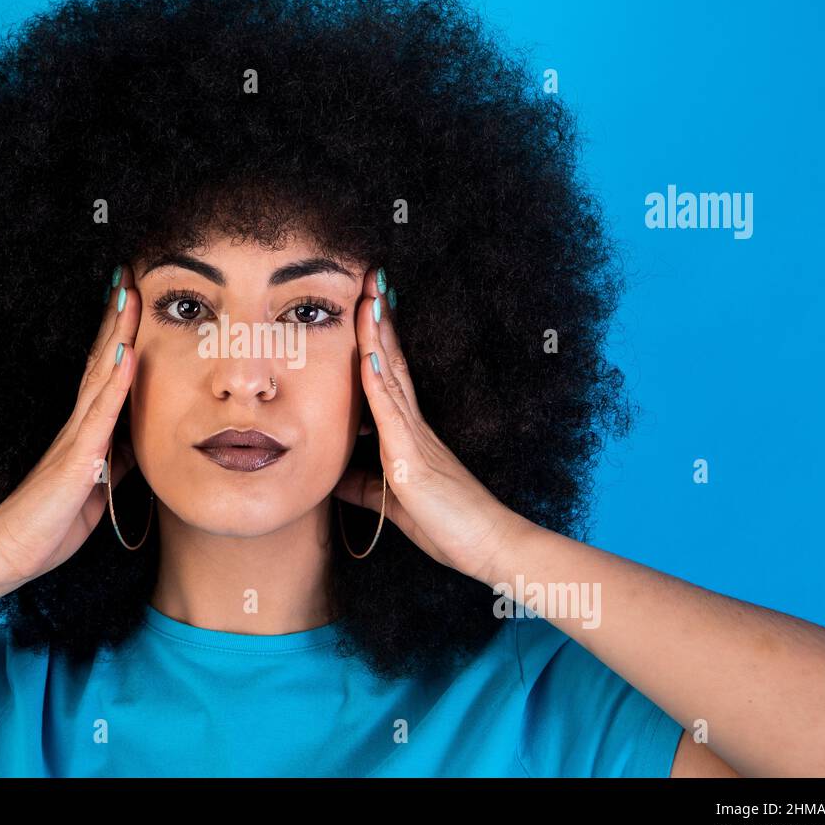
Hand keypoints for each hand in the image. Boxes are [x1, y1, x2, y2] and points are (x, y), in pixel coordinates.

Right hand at [0, 263, 141, 583]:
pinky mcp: (78, 458)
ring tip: (130, 294)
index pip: (104, 371)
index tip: (132, 297)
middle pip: (101, 358)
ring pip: (100, 373)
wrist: (14, 551)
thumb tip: (140, 440)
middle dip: (117, 317)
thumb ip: (117, 459)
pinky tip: (127, 354)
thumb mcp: (97, 486)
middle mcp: (78, 423)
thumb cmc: (52, 522)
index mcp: (83, 430)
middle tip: (129, 274)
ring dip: (118, 333)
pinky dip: (116, 383)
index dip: (119, 334)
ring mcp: (76, 436)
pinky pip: (101, 415)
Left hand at [331, 267, 525, 578]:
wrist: (489, 547)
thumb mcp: (393, 503)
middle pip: (390, 360)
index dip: (377, 339)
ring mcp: (414, 436)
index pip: (389, 374)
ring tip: (367, 295)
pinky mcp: (412, 458)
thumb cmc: (448, 526)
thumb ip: (364, 487)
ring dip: (376, 335)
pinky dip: (377, 383)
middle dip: (378, 319)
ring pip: (390, 375)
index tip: (366, 303)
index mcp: (409, 432)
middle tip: (369, 277)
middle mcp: (413, 425)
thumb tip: (335, 478)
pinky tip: (367, 356)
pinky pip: (391, 414)